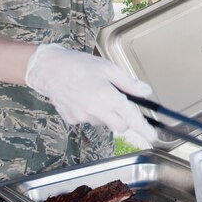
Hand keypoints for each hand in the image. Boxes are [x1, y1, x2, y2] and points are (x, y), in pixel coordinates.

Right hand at [25, 44, 157, 142]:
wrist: (48, 69)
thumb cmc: (78, 65)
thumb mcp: (109, 68)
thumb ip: (128, 83)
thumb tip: (145, 91)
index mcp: (107, 97)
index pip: (131, 117)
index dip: (144, 129)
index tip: (153, 136)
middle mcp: (95, 111)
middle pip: (120, 126)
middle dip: (125, 118)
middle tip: (119, 100)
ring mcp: (82, 117)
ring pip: (104, 122)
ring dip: (106, 113)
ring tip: (96, 92)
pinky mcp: (72, 120)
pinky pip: (89, 120)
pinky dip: (91, 112)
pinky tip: (83, 97)